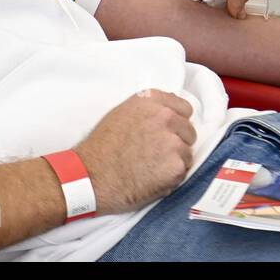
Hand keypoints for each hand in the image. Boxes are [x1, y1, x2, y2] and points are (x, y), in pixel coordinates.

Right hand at [74, 89, 196, 214]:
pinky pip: (182, 172)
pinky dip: (171, 178)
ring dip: (174, 161)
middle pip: (188, 131)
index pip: (184, 108)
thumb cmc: (101, 148)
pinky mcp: (176, 165)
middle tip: (154, 155)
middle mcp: (165, 116)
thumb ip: (148, 110)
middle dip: (177, 143)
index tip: (166, 133)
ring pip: (187, 153)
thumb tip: (168, 113)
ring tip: (150, 168)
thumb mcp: (121, 114)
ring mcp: (172, 141)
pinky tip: (151, 179)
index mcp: (151, 101)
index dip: (176, 123)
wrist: (90, 176)